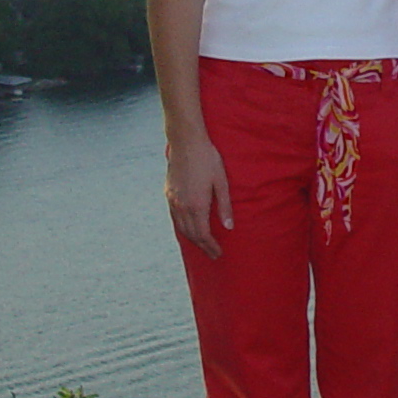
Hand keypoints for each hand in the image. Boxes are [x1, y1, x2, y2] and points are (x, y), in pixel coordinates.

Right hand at [166, 136, 234, 257]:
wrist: (185, 142)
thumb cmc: (207, 159)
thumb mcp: (221, 181)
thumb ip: (224, 206)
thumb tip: (229, 227)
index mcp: (197, 205)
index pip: (203, 234)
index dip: (211, 246)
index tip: (218, 253)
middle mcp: (182, 206)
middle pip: (192, 234)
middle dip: (203, 246)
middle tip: (213, 254)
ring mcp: (173, 200)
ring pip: (181, 228)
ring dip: (192, 239)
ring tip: (203, 245)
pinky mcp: (168, 194)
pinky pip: (175, 218)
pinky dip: (182, 228)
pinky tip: (188, 229)